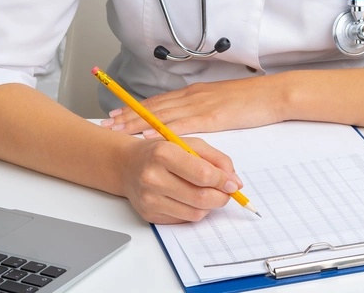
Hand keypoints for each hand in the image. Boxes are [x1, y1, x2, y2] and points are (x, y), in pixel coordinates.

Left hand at [101, 76, 284, 136]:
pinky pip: (182, 125)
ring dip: (137, 123)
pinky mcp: (211, 117)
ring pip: (162, 115)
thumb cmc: (252, 100)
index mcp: (195, 93)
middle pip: (154, 107)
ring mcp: (201, 105)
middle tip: (106, 122)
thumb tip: (191, 121)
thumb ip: (204, 109)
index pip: (159, 101)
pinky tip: (148, 137)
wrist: (273, 94)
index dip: (136, 108)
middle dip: (128, 115)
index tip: (117, 112)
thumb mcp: (222, 102)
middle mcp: (193, 96)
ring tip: (117, 130)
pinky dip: (162, 131)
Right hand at [116, 134, 242, 223]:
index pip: (202, 174)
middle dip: (221, 197)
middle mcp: (153, 177)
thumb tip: (235, 182)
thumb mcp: (189, 144)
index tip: (233, 183)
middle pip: (200, 197)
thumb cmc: (162, 152)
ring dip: (209, 206)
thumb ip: (216, 159)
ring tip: (208, 193)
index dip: (223, 181)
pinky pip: (184, 219)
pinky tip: (190, 198)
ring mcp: (149, 199)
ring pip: (195, 213)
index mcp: (164, 154)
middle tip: (226, 192)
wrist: (128, 165)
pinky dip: (194, 211)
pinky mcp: (149, 215)